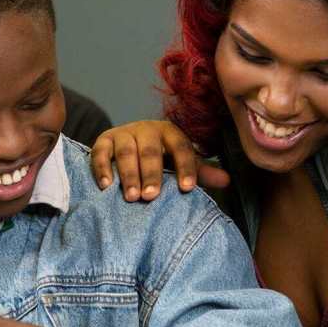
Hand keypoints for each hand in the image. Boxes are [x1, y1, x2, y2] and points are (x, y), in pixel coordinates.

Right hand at [91, 120, 229, 201]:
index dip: (186, 167)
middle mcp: (146, 129)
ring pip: (126, 152)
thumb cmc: (160, 159)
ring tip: (132, 197)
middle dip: (151, 174)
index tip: (187, 189)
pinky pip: (100, 153)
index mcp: (170, 132)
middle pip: (150, 150)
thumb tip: (227, 181)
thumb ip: (200, 172)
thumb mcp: (179, 163)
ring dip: (129, 174)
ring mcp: (123, 133)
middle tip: (152, 197)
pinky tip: (106, 187)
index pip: (181, 147)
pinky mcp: (103, 141)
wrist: (128, 144)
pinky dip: (102, 169)